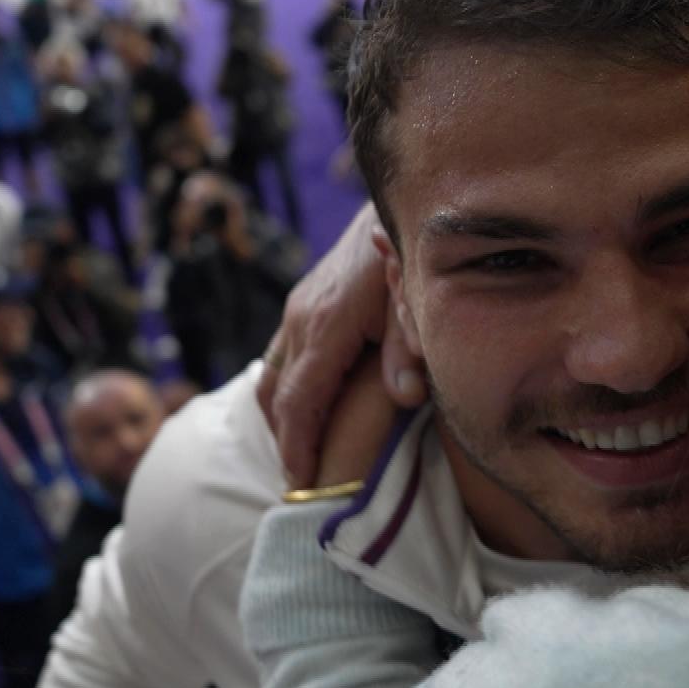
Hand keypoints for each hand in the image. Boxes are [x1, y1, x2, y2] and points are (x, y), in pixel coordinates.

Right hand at [259, 202, 425, 485]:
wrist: (394, 203)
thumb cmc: (409, 253)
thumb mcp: (415, 301)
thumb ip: (411, 349)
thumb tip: (403, 398)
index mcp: (326, 324)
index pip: (299, 402)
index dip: (298, 448)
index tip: (301, 484)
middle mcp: (301, 318)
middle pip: (276, 396)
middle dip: (285, 442)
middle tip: (303, 483)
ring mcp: (298, 309)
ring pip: (273, 377)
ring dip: (283, 419)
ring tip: (303, 456)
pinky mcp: (305, 303)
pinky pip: (283, 358)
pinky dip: (288, 393)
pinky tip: (310, 411)